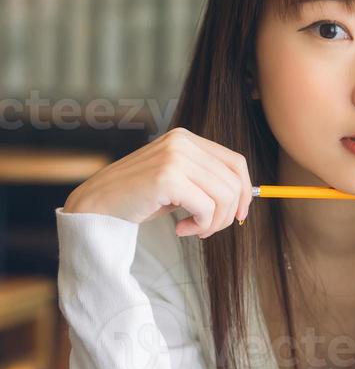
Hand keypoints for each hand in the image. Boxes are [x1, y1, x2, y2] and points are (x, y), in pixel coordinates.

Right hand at [62, 127, 252, 237]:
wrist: (96, 206)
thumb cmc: (138, 198)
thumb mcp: (177, 182)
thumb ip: (205, 181)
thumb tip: (245, 196)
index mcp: (186, 139)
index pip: (236, 162)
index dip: (244, 191)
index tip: (238, 215)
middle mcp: (182, 142)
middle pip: (234, 181)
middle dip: (228, 213)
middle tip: (207, 229)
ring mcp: (174, 157)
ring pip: (224, 196)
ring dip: (213, 223)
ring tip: (194, 230)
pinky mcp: (167, 178)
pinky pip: (206, 208)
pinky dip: (201, 225)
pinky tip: (181, 229)